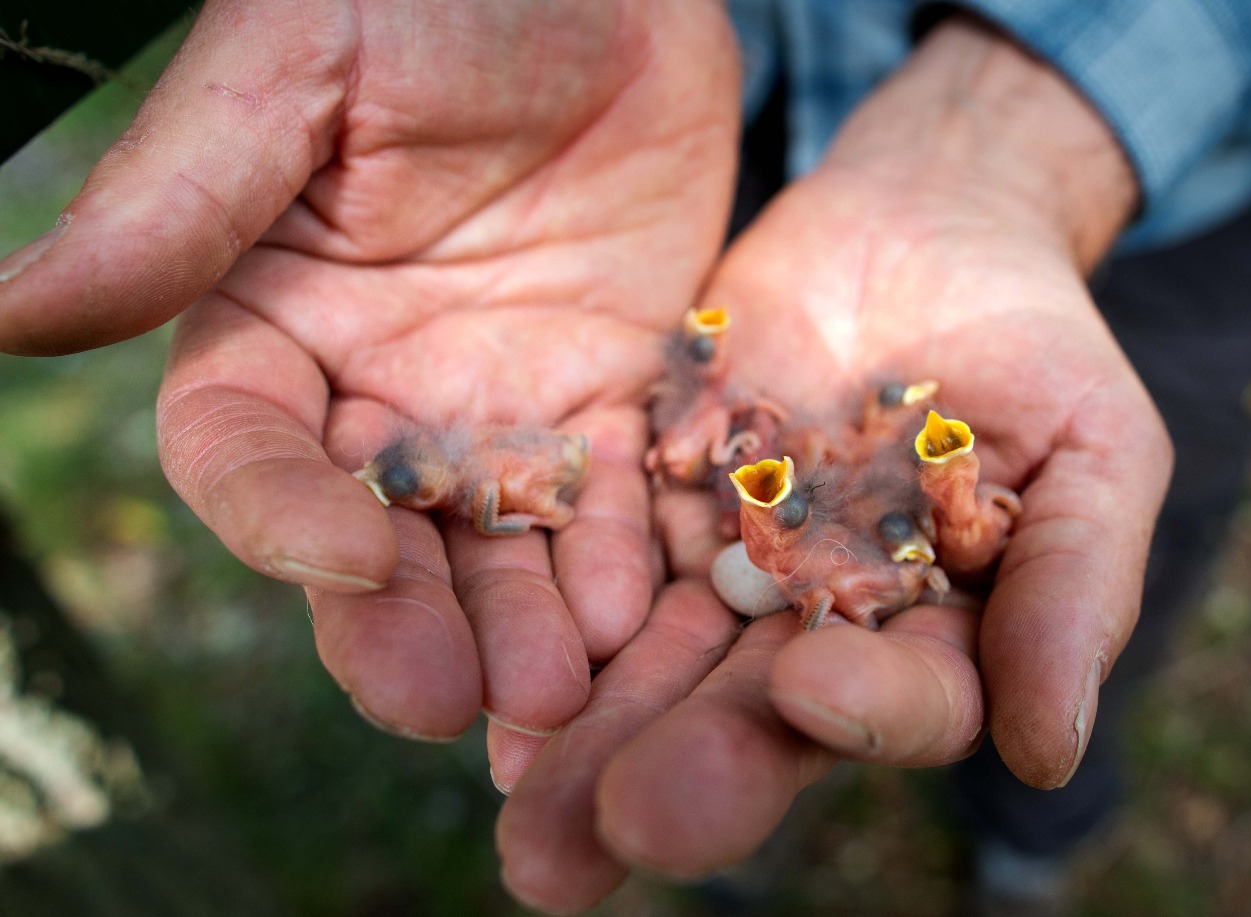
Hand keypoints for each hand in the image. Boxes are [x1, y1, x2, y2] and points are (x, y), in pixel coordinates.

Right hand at [0, 0, 739, 775]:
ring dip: (521, 626)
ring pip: (495, 544)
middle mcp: (378, 386)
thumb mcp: (295, 67)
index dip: (282, 516)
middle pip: (376, 537)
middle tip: (454, 701)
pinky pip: (613, 499)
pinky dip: (622, 562)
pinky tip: (636, 620)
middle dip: (406, 623)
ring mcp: (499, 403)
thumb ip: (177, 201)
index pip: (248, 451)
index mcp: (275, 320)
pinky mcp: (606, 396)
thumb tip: (9, 305)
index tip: (345, 562)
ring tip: (555, 699)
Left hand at [496, 16, 1171, 909]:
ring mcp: (722, 561)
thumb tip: (1050, 749)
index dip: (863, 707)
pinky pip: (594, 549)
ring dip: (586, 732)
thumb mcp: (1095, 453)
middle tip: (584, 858)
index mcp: (926, 640)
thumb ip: (1069, 591)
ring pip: (654, 657)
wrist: (926, 224)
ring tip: (518, 808)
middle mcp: (810, 628)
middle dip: (677, 775)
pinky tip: (489, 663)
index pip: (900, 701)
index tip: (809, 690)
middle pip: (749, 714)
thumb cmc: (1038, 346)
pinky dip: (549, 604)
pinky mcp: (651, 489)